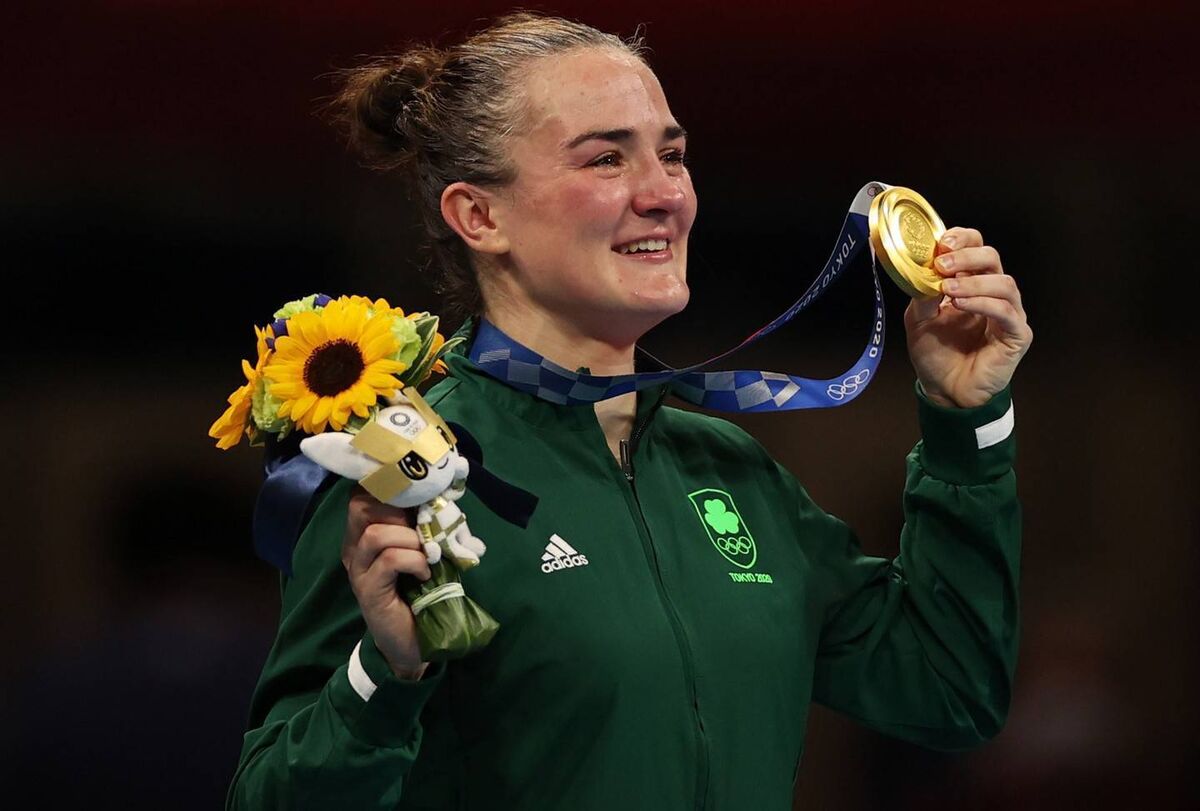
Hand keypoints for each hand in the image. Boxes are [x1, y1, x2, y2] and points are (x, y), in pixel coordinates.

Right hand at [342, 486, 431, 679]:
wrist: (413, 642)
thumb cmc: (420, 592)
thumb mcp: (421, 550)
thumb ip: (421, 525)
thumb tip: (440, 494)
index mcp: (363, 534)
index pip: (362, 495)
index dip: (389, 487)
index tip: (419, 495)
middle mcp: (354, 548)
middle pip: (361, 506)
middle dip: (399, 510)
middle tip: (421, 528)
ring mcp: (358, 570)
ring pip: (377, 533)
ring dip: (410, 539)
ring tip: (426, 556)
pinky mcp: (368, 590)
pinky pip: (389, 560)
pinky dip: (413, 561)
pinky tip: (423, 573)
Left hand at [904, 227, 1032, 407]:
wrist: (945, 390)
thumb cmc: (936, 355)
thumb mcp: (918, 319)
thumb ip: (923, 293)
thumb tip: (924, 269)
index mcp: (970, 284)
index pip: (976, 248)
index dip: (962, 240)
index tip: (941, 244)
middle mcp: (992, 294)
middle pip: (992, 258)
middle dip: (967, 256)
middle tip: (943, 263)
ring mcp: (1008, 313)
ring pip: (1004, 283)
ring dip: (974, 282)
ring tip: (949, 290)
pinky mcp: (1017, 334)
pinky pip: (1007, 311)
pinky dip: (984, 303)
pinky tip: (961, 304)